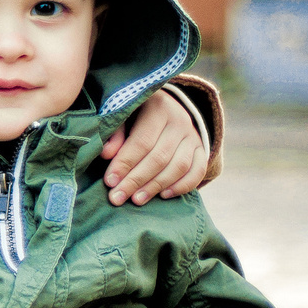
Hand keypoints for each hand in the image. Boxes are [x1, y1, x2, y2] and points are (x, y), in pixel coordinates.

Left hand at [99, 91, 209, 205]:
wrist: (164, 108)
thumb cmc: (135, 114)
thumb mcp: (123, 116)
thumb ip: (115, 133)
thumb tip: (106, 154)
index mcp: (158, 108)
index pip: (142, 141)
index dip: (125, 163)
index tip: (110, 182)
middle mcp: (179, 120)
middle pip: (159, 157)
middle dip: (136, 180)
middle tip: (118, 197)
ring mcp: (193, 136)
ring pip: (179, 166)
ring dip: (156, 186)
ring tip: (136, 200)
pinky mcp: (201, 149)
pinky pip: (198, 171)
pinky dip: (182, 186)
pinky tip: (163, 196)